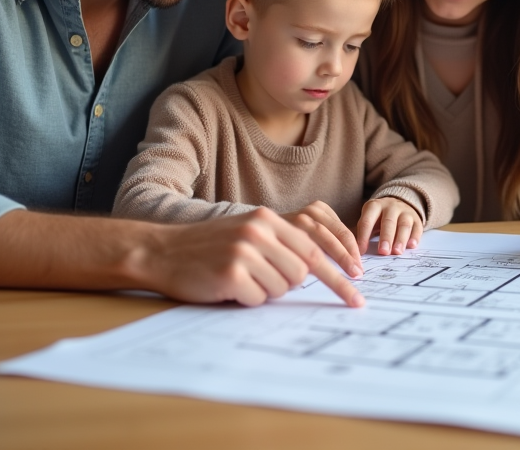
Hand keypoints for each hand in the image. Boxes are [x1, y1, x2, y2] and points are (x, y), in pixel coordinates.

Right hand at [143, 208, 363, 307]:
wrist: (161, 252)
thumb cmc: (207, 247)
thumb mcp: (247, 232)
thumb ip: (280, 243)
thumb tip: (318, 267)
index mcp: (267, 219)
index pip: (315, 247)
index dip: (338, 271)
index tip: (358, 290)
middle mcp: (259, 231)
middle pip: (302, 271)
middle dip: (293, 284)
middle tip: (283, 286)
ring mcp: (244, 252)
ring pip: (282, 288)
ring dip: (265, 291)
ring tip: (242, 280)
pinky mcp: (231, 274)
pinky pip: (258, 299)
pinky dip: (246, 300)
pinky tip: (227, 287)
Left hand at [356, 197, 422, 255]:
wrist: (399, 203)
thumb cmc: (379, 217)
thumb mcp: (368, 219)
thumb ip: (362, 233)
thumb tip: (356, 252)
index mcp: (374, 206)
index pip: (367, 221)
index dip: (364, 236)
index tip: (362, 251)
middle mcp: (391, 207)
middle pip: (388, 222)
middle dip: (386, 238)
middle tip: (383, 252)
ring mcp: (405, 212)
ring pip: (404, 225)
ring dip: (400, 239)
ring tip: (397, 252)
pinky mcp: (417, 219)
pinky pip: (417, 228)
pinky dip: (415, 237)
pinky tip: (412, 246)